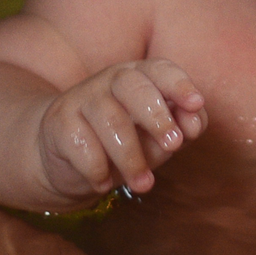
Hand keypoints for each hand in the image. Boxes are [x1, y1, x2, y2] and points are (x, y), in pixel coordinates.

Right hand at [39, 60, 206, 198]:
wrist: (68, 159)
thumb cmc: (126, 142)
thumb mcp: (157, 137)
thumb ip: (181, 129)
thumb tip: (193, 126)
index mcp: (140, 76)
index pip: (160, 69)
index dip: (179, 84)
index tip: (196, 104)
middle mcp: (110, 80)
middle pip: (133, 87)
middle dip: (157, 116)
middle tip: (174, 146)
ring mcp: (82, 98)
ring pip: (110, 120)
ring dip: (131, 158)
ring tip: (143, 185)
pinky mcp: (59, 122)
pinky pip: (82, 143)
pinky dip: (97, 168)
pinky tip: (104, 184)